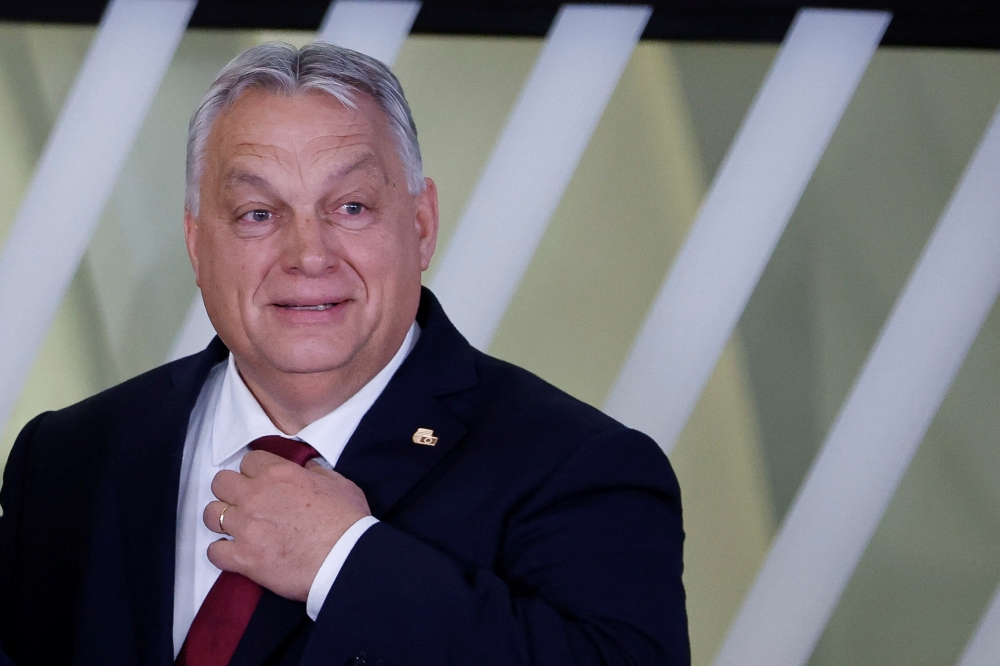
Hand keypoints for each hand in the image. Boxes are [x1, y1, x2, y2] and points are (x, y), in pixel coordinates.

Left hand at [203, 450, 370, 600]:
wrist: (346, 559)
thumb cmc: (347, 522)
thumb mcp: (338, 483)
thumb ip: (315, 472)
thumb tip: (306, 468)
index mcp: (279, 473)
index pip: (248, 461)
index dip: (254, 472)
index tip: (260, 482)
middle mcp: (256, 495)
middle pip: (221, 482)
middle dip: (230, 491)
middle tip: (244, 503)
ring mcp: (247, 527)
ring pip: (211, 514)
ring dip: (222, 519)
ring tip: (237, 528)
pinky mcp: (243, 557)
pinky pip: (214, 552)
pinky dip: (222, 553)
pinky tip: (236, 553)